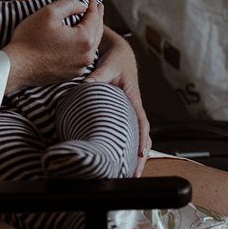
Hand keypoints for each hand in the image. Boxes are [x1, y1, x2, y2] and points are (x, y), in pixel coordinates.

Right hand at [4, 0, 103, 93]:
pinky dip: (84, 45)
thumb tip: (81, 4)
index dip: (92, 4)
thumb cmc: (30, 39)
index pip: (94, 17)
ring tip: (91, 21)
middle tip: (97, 6)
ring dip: (92, 31)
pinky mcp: (71, 74)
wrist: (16, 67)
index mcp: (85, 39)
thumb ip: (69, 4)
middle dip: (97, 17)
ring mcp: (79, 67)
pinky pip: (83, 56)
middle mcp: (86, 56)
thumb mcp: (49, 13)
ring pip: (92, 45)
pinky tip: (80, 40)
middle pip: (97, 32)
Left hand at [87, 27, 151, 175]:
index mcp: (134, 99)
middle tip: (135, 175)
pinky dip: (125, 145)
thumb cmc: (116, 60)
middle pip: (142, 137)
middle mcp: (133, 109)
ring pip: (136, 137)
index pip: (142, 123)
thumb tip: (85, 87)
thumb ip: (98, 76)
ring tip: (128, 174)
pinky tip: (118, 159)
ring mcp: (129, 112)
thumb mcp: (108, 66)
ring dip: (134, 155)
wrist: (119, 54)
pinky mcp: (122, 113)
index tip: (141, 155)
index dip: (142, 139)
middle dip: (141, 157)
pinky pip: (127, 131)